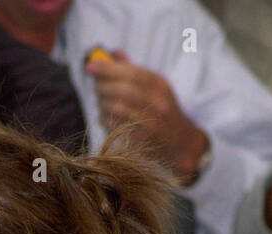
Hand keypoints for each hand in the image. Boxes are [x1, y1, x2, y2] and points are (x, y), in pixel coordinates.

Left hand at [86, 51, 208, 182]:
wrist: (181, 143)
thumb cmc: (163, 111)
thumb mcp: (155, 87)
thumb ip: (134, 70)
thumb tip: (113, 52)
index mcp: (160, 85)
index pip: (132, 72)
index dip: (108, 68)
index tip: (90, 65)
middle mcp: (158, 102)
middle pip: (123, 89)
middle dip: (103, 86)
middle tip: (95, 85)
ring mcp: (150, 122)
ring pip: (117, 108)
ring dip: (102, 102)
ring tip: (100, 101)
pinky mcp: (141, 139)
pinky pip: (115, 125)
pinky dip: (104, 118)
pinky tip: (104, 116)